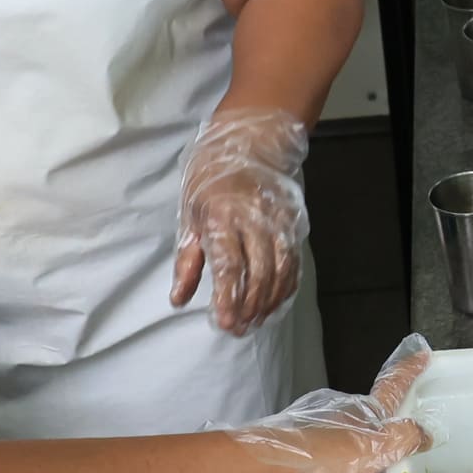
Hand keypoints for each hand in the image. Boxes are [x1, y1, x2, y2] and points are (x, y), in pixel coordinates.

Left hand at [170, 109, 309, 334]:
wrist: (249, 143)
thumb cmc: (211, 180)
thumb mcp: (190, 216)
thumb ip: (187, 261)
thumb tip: (179, 298)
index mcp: (222, 217)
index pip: (229, 265)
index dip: (228, 298)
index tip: (224, 322)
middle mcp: (254, 220)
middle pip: (258, 273)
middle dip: (248, 307)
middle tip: (238, 328)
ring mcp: (277, 221)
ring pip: (280, 271)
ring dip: (268, 301)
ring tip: (254, 321)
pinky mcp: (292, 223)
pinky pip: (293, 262)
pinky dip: (286, 286)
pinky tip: (275, 302)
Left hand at [222, 341, 429, 472]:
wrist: (268, 467)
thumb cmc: (326, 457)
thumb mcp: (376, 450)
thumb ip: (405, 439)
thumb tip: (425, 431)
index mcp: (366, 412)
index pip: (394, 385)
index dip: (410, 371)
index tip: (421, 352)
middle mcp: (345, 417)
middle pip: (375, 430)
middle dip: (388, 456)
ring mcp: (323, 434)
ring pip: (353, 456)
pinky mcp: (303, 453)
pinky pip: (333, 470)